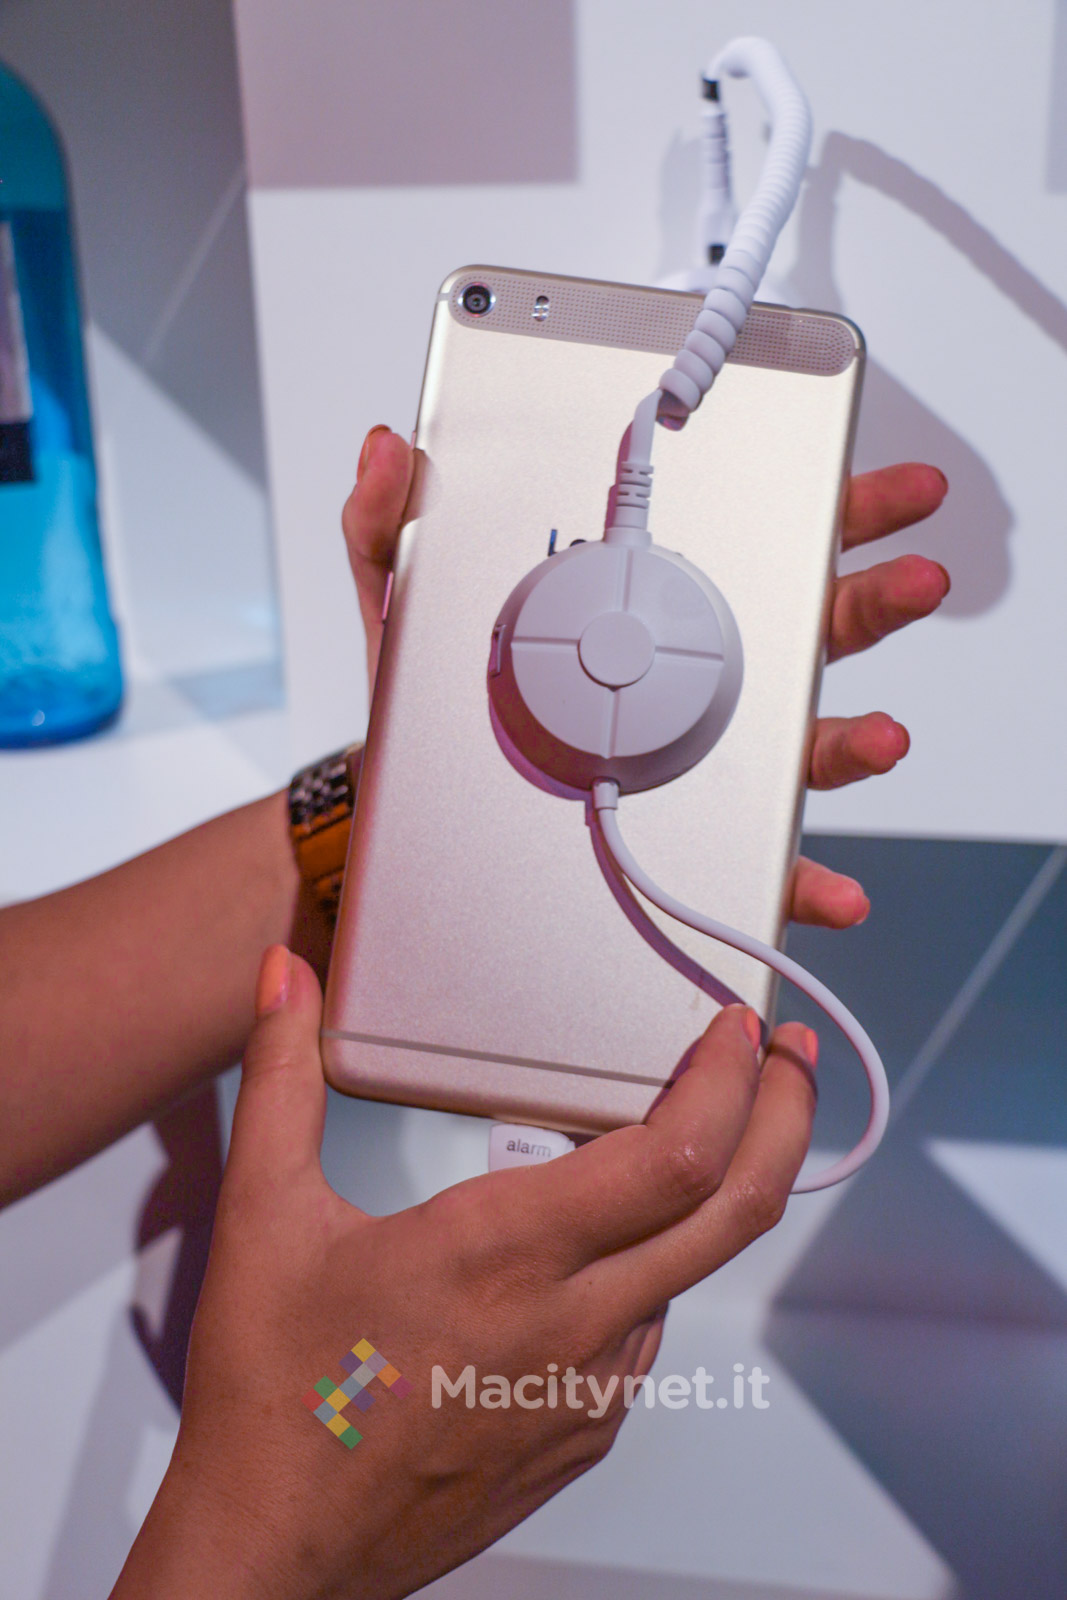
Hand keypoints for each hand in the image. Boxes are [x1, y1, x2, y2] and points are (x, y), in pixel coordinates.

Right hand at [113, 949, 816, 1599]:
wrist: (277, 1550)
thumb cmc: (271, 1395)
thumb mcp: (264, 1216)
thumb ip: (280, 1078)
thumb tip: (284, 972)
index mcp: (505, 1255)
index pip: (675, 1158)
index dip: (729, 1081)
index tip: (738, 1028)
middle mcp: (573, 1323)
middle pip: (736, 1210)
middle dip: (785, 1116)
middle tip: (793, 1057)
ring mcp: (593, 1387)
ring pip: (691, 1267)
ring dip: (714, 1188)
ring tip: (688, 1125)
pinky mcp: (587, 1428)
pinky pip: (648, 1325)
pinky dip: (655, 1260)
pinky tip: (605, 1238)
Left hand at [342, 433, 949, 931]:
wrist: (412, 810)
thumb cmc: (433, 701)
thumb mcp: (406, 602)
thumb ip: (391, 521)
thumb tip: (391, 445)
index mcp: (649, 605)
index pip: (755, 545)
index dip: (825, 509)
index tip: (873, 484)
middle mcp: (694, 682)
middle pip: (807, 634)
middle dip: (874, 600)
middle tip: (918, 576)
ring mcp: (700, 763)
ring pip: (799, 747)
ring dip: (853, 741)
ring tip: (878, 736)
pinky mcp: (685, 839)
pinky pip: (752, 863)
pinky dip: (797, 879)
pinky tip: (828, 888)